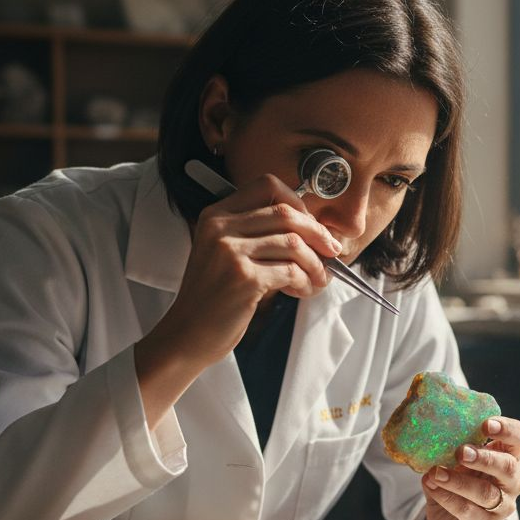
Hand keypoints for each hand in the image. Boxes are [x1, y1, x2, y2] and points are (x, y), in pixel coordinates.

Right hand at [135, 174, 340, 425]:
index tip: (311, 224)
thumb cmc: (214, 296)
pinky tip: (301, 291)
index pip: (267, 185)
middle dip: (318, 233)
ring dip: (314, 264)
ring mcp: (231, 252)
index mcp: (216, 215)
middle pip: (287, 213)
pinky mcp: (244, 278)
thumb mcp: (224, 253)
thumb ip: (257, 234)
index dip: (298, 202)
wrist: (188, 334)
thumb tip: (311, 225)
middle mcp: (220, 228)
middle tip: (331, 252)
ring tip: (317, 279)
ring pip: (294, 244)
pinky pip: (291, 271)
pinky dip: (305, 282)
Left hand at [418, 416, 519, 519]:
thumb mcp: (459, 460)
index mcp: (509, 455)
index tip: (486, 424)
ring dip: (460, 481)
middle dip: (485, 458)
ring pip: (486, 492)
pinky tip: (432, 486)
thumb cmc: (460, 479)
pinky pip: (467, 510)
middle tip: (462, 452)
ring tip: (437, 473)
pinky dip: (447, 497)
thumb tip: (432, 436)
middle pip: (508, 467)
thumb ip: (451, 448)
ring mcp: (502, 505)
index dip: (507, 429)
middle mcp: (513, 480)